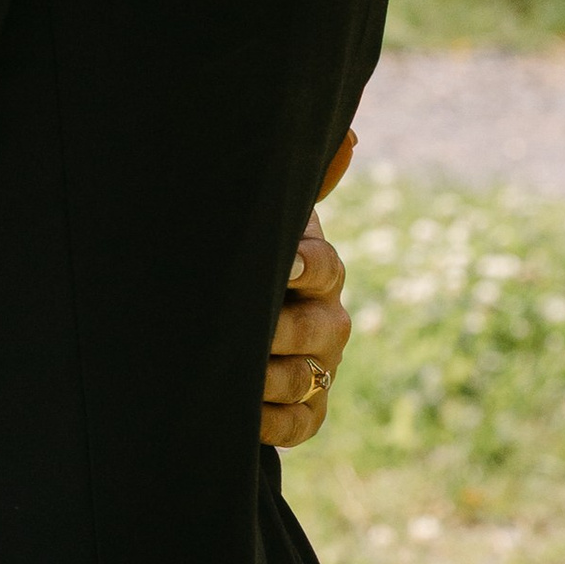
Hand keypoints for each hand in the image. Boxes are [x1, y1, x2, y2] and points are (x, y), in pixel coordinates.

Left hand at [261, 135, 359, 449]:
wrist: (213, 326)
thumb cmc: (239, 260)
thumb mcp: (259, 225)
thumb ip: (299, 184)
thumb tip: (351, 138)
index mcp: (315, 269)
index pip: (324, 266)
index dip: (307, 266)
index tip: (286, 265)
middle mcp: (326, 319)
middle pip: (321, 328)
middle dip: (282, 331)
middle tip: (247, 330)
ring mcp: (320, 366)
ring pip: (308, 378)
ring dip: (271, 377)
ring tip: (232, 372)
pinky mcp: (307, 411)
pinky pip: (301, 424)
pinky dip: (272, 422)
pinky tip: (239, 414)